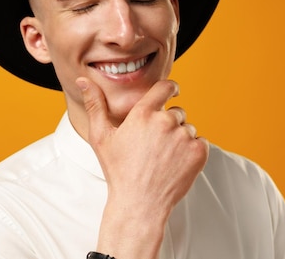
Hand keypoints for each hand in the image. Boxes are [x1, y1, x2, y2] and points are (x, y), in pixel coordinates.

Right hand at [76, 77, 208, 258]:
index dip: (170, 88)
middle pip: (177, 112)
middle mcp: (165, 121)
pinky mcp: (198, 152)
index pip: (165, 87)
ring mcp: (184, 136)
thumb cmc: (118, 171)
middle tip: (155, 145)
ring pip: (188, 128)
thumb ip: (95, 104)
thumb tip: (83, 81)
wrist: (139, 204)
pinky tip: (176, 163)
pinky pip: (201, 142)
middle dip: (169, 124)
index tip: (173, 92)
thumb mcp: (101, 137)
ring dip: (181, 138)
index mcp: (143, 113)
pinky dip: (193, 151)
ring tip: (164, 157)